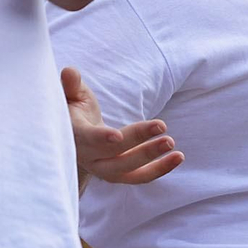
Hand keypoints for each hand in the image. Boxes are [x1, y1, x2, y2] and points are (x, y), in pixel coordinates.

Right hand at [63, 67, 182, 184]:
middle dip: (139, 143)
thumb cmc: (74, 111)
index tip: (117, 136)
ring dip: (154, 162)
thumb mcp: (72, 96)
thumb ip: (71, 85)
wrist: (74, 138)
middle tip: (163, 126)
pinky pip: (139, 176)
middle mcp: (88, 158)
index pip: (88, 139)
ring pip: (128, 171)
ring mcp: (103, 169)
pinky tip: (178, 157)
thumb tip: (69, 71)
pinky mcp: (118, 175)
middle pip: (114, 155)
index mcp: (76, 136)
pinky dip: (159, 169)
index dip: (101, 138)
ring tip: (175, 149)